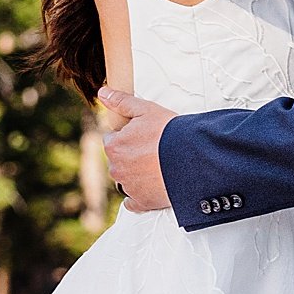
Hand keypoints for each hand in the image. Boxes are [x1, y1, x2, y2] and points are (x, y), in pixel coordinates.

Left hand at [98, 89, 175, 212]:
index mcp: (114, 147)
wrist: (192, 159)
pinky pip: (133, 202)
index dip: (126, 136)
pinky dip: (138, 197)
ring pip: (125, 180)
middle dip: (129, 156)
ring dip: (135, 174)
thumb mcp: (145, 109)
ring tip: (155, 167)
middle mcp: (117, 169)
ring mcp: (129, 187)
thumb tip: (102, 92)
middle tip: (151, 150)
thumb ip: (121, 101)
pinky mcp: (143, 202)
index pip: (111, 140)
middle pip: (118, 161)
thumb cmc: (169, 132)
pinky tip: (149, 188)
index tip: (142, 135)